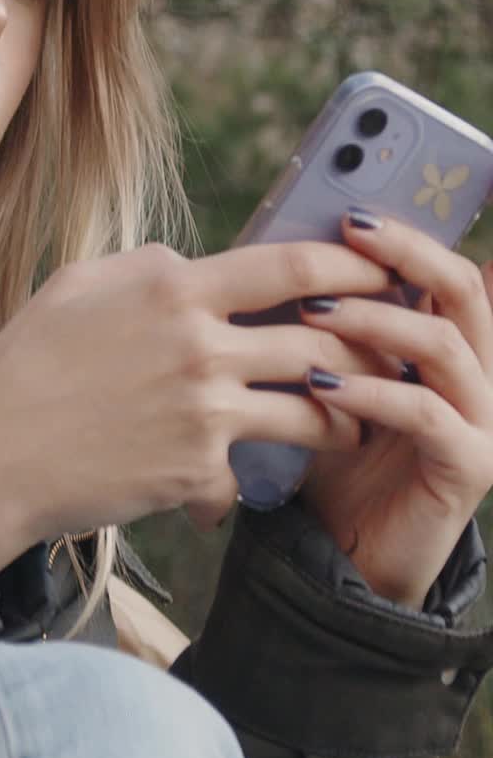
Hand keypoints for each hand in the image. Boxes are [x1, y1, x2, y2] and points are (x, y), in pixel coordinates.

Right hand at [0, 240, 389, 584]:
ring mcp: (205, 413)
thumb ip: (148, 265)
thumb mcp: (79, 283)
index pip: (292, 268)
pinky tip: (230, 485)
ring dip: (344, 417)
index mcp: (174, 289)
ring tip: (354, 421)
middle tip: (391, 349)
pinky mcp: (197, 471)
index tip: (383, 269)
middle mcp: (201, 348)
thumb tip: (195, 263)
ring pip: (310, 412)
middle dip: (370, 345)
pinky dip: (239, 479)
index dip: (352, 266)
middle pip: (321, 341)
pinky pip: (244, 473)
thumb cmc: (27, 363)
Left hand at [299, 211, 492, 608]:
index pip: (451, 269)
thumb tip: (285, 249)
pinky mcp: (470, 465)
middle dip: (406, 250)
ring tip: (315, 311)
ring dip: (375, 319)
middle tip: (350, 227)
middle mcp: (480, 371)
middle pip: (461, 289)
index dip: (421, 234)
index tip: (364, 208)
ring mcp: (482, 419)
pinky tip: (320, 384)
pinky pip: (424, 412)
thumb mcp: (333, 372)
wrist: (343, 550)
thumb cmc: (332, 451)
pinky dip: (370, 392)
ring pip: (442, 345)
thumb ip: (332, 320)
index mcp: (450, 342)